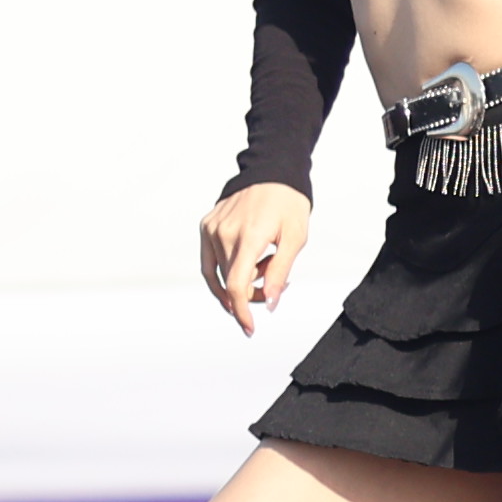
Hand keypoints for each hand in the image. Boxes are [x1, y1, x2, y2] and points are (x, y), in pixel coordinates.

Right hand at [198, 184, 310, 331]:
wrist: (273, 172)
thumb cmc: (289, 204)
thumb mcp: (295, 239)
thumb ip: (280, 272)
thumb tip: (269, 303)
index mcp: (249, 236)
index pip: (237, 286)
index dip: (242, 311)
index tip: (249, 329)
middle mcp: (224, 233)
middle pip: (232, 283)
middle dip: (255, 292)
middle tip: (278, 281)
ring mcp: (211, 229)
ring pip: (222, 273)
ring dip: (243, 278)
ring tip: (266, 261)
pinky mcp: (206, 225)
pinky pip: (210, 261)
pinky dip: (225, 272)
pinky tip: (245, 269)